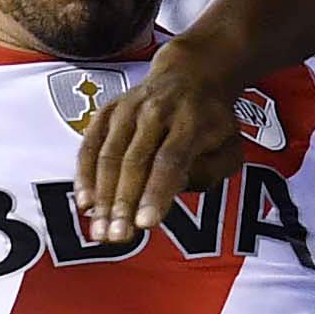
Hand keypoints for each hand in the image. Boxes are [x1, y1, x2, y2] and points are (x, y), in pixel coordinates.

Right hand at [74, 35, 247, 244]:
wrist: (190, 75)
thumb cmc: (212, 123)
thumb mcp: (229, 147)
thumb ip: (211, 171)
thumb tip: (174, 189)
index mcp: (191, 120)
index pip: (170, 160)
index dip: (156, 193)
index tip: (145, 224)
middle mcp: (156, 111)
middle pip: (135, 161)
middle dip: (123, 203)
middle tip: (117, 238)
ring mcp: (127, 109)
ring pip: (109, 156)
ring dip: (102, 197)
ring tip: (100, 232)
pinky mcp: (107, 111)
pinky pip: (90, 145)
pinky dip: (85, 176)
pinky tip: (85, 204)